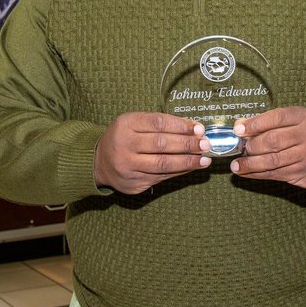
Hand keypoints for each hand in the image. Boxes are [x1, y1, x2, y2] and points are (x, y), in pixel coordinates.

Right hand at [94, 112, 211, 193]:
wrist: (99, 162)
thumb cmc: (124, 137)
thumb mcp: (135, 122)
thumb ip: (161, 124)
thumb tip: (193, 127)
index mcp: (125, 124)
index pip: (158, 123)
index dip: (180, 126)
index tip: (198, 128)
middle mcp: (124, 145)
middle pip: (161, 144)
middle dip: (187, 144)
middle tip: (206, 144)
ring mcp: (128, 167)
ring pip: (162, 164)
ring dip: (187, 162)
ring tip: (204, 159)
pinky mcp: (133, 184)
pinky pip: (161, 178)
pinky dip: (179, 172)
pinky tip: (192, 167)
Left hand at [230, 107, 305, 188]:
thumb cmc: (305, 133)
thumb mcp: (292, 120)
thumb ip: (267, 121)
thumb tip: (240, 126)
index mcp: (303, 117)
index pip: (276, 118)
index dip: (255, 124)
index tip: (238, 130)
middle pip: (273, 141)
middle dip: (252, 145)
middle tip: (240, 148)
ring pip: (273, 161)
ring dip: (250, 164)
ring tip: (236, 165)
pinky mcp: (304, 175)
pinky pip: (276, 175)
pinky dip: (257, 174)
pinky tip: (245, 172)